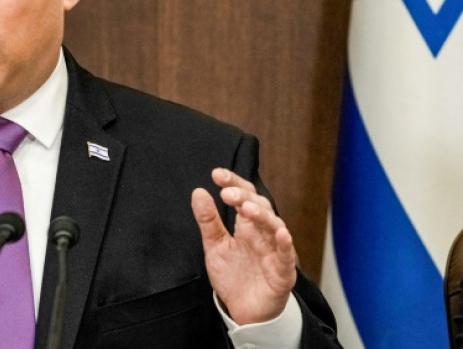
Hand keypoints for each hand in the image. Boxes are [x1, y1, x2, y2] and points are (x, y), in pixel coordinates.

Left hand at [191, 168, 296, 324]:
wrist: (244, 311)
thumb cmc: (234, 276)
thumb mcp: (215, 246)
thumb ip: (208, 221)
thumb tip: (198, 191)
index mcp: (247, 226)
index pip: (244, 197)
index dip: (233, 184)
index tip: (216, 174)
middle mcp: (262, 235)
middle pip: (260, 207)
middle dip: (244, 198)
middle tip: (226, 193)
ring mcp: (274, 252)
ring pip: (275, 227)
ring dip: (262, 216)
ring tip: (246, 208)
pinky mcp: (282, 273)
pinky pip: (287, 257)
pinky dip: (285, 245)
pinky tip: (281, 234)